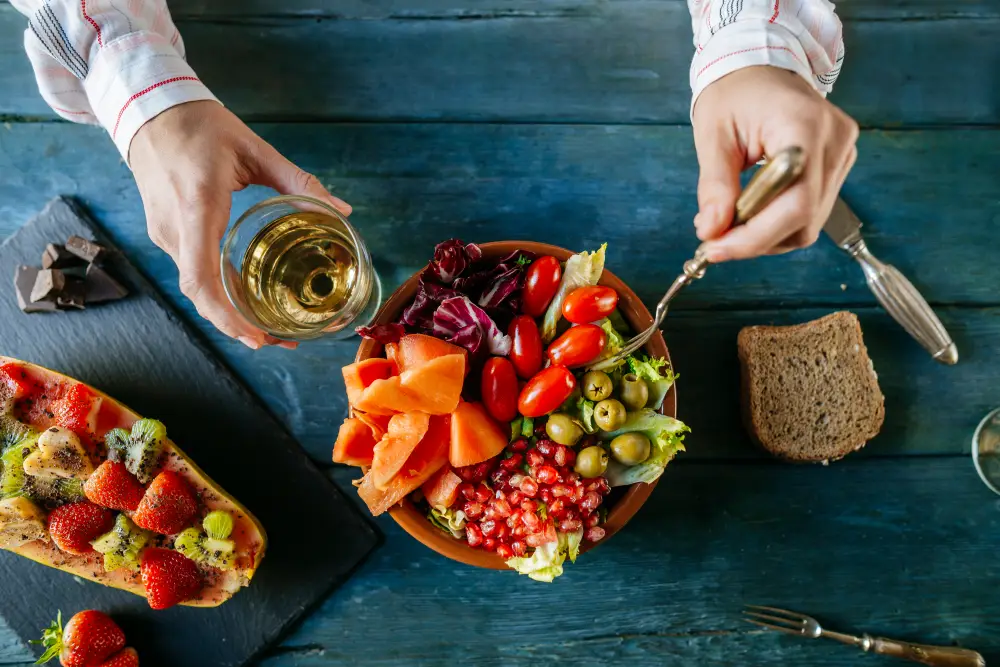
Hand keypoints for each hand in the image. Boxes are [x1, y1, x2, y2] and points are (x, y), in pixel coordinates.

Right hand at [129, 100, 351, 348]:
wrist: (148, 109)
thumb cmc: (201, 126)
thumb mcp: (255, 149)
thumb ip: (299, 182)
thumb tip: (342, 212)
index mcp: (197, 206)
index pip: (201, 277)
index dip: (226, 314)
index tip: (255, 336)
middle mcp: (175, 227)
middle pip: (200, 293)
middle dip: (236, 324)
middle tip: (278, 341)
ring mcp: (164, 232)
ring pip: (194, 288)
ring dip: (227, 313)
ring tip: (267, 330)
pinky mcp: (165, 232)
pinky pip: (191, 272)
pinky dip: (217, 293)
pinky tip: (244, 302)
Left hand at [691, 66, 858, 261]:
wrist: (759, 67)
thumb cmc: (735, 93)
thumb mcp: (713, 136)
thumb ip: (714, 186)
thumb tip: (712, 230)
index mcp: (804, 126)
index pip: (795, 203)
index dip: (756, 237)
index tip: (715, 249)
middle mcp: (834, 141)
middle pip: (805, 219)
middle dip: (756, 240)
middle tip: (714, 241)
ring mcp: (842, 153)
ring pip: (810, 222)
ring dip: (766, 235)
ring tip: (730, 223)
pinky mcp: (839, 163)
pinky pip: (812, 210)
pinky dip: (778, 223)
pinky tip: (752, 214)